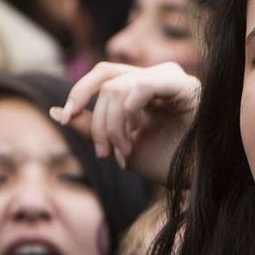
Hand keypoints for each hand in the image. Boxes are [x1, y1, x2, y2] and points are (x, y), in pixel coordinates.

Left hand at [51, 61, 200, 180]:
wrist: (199, 179)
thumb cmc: (166, 163)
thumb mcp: (118, 147)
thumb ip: (91, 128)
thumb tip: (55, 111)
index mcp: (142, 88)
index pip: (103, 75)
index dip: (79, 92)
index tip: (66, 118)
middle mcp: (157, 78)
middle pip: (106, 82)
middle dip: (97, 122)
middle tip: (104, 154)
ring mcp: (172, 80)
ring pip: (119, 88)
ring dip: (113, 128)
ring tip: (124, 155)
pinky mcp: (187, 88)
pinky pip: (145, 85)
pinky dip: (131, 107)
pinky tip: (135, 134)